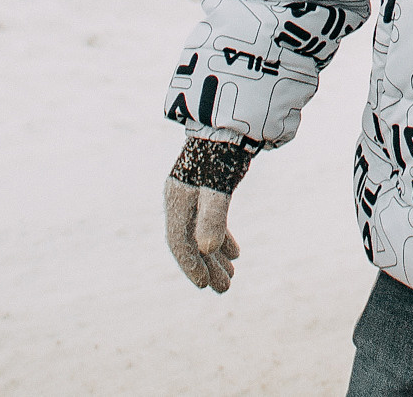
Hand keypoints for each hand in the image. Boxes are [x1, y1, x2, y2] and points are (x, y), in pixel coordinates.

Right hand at [164, 137, 253, 292]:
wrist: (231, 122)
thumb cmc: (222, 154)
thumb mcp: (218, 187)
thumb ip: (213, 217)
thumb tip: (206, 251)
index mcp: (177, 200)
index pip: (179, 242)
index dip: (190, 265)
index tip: (204, 285)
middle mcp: (182, 200)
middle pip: (191, 242)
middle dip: (207, 267)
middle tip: (224, 289)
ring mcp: (195, 195)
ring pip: (202, 233)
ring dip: (215, 257)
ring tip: (231, 277)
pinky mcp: (209, 190)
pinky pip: (211, 222)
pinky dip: (221, 238)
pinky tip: (234, 253)